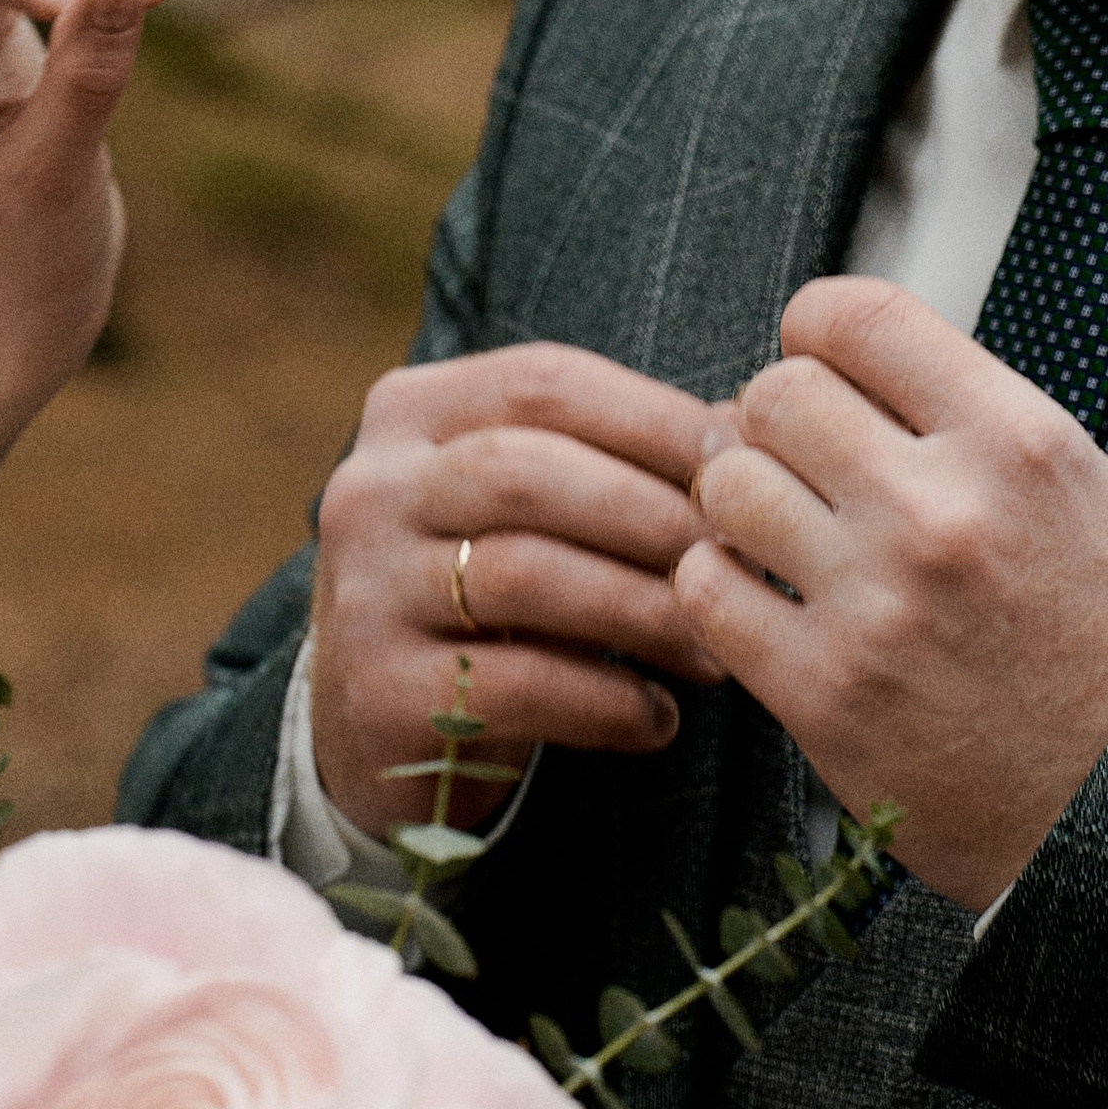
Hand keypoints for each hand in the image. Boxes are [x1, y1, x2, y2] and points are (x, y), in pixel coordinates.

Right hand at [309, 345, 723, 832]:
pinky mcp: (381, 693)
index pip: (544, 382)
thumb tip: (743, 424)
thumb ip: (612, 458)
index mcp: (410, 414)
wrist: (378, 726)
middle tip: (738, 563)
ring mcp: (364, 592)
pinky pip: (518, 686)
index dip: (656, 417)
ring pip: (525, 574)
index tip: (743, 462)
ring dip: (643, 612)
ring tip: (713, 651)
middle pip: (529, 471)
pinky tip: (658, 718)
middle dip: (652, 514)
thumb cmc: (490, 596)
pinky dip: (606, 702)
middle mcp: (370, 491)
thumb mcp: (527, 507)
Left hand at [675, 277, 1107, 912]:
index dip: (815, 331)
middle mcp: (940, 511)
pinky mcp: (824, 691)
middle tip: (791, 460)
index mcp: (1017, 444)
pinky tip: (758, 601)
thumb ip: (979, 428)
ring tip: (771, 532)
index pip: (859, 317)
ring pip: (727, 485)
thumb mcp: (1093, 498)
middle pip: (777, 393)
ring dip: (737, 502)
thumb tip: (867, 378)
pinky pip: (707, 592)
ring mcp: (876, 602)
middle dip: (773, 420)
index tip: (817, 363)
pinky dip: (717, 587)